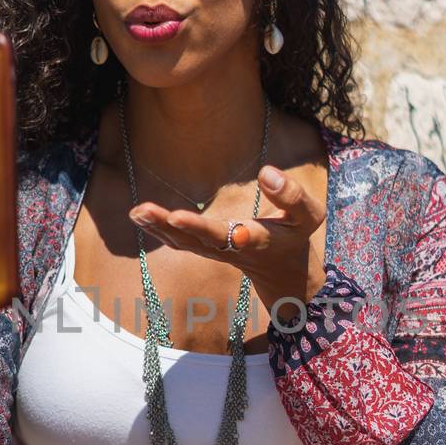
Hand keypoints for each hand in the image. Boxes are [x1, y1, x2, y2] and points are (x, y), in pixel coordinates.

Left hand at [128, 164, 326, 325]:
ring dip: (159, 228)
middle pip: (197, 240)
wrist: (286, 272)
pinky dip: (159, 230)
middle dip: (171, 226)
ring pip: (184, 243)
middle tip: (145, 211)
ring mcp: (216, 252)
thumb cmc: (296, 235)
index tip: (179, 215)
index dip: (203, 228)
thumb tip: (266, 172)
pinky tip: (138, 216)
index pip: (229, 235)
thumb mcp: (308, 215)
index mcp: (257, 241)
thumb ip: (292, 195)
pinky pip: (180, 242)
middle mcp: (231, 249)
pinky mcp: (206, 249)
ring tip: (136, 211)